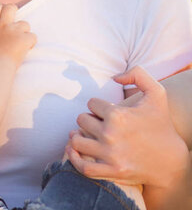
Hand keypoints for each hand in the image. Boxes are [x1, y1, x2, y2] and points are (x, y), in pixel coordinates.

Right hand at [0, 4, 35, 63]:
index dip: (0, 9)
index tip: (1, 15)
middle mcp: (4, 25)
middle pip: (11, 8)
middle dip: (13, 11)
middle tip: (13, 21)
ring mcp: (15, 32)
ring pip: (25, 24)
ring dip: (24, 31)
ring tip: (20, 41)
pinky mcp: (25, 40)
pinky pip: (32, 37)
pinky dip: (30, 43)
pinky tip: (27, 49)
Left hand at [67, 67, 188, 188]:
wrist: (172, 160)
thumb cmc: (162, 124)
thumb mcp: (157, 93)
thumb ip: (138, 74)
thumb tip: (114, 77)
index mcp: (118, 115)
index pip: (91, 103)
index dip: (97, 106)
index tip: (105, 112)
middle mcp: (111, 134)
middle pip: (82, 120)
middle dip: (88, 120)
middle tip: (97, 124)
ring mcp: (110, 154)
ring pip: (77, 141)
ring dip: (77, 137)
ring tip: (83, 135)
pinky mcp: (111, 171)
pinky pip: (83, 167)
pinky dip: (74, 159)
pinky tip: (73, 151)